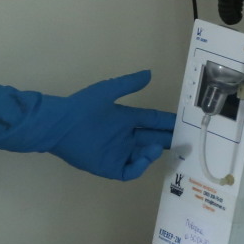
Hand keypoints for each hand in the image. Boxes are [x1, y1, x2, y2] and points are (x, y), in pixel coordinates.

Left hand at [0, 71, 175, 180]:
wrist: (58, 125)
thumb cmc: (81, 107)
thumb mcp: (107, 91)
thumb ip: (128, 84)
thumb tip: (149, 73)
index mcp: (127, 119)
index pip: (153, 120)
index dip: (168, 122)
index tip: (185, 122)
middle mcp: (126, 136)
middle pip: (153, 139)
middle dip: (169, 139)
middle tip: (185, 140)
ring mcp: (118, 152)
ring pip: (144, 156)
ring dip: (153, 152)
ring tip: (157, 146)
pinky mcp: (109, 167)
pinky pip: (129, 170)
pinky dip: (139, 166)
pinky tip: (144, 156)